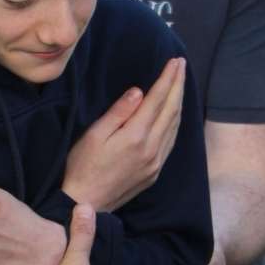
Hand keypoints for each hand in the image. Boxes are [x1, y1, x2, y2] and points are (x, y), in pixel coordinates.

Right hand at [61, 57, 185, 211]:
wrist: (86, 203)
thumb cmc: (82, 166)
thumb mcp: (94, 135)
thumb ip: (118, 113)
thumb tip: (139, 92)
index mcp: (136, 136)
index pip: (158, 100)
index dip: (168, 79)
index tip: (175, 61)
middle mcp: (152, 149)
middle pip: (172, 111)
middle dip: (178, 85)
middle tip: (181, 65)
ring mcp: (156, 162)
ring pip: (175, 126)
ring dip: (179, 102)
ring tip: (179, 84)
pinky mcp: (155, 172)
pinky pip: (171, 141)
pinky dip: (175, 122)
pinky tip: (173, 114)